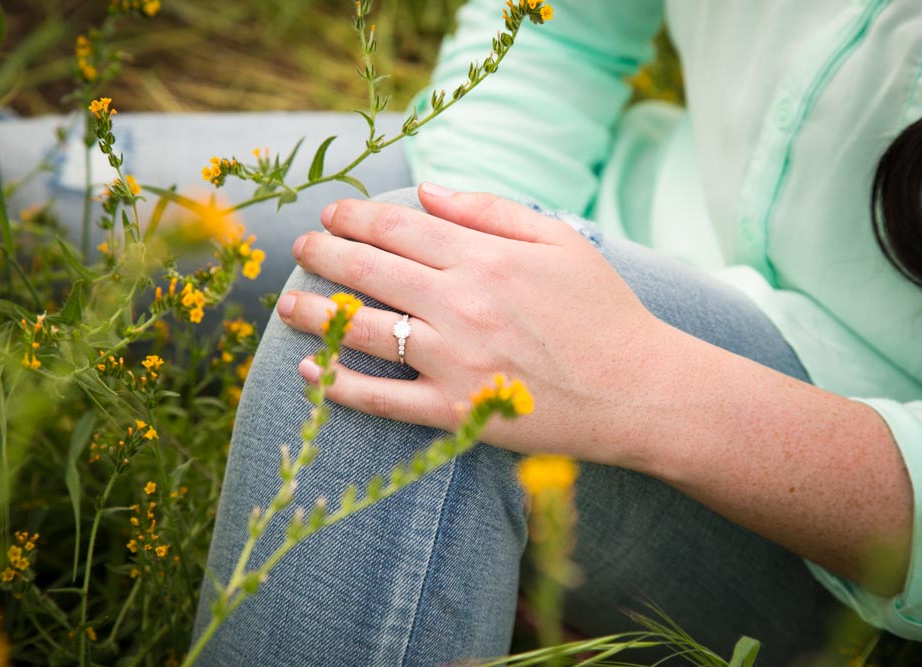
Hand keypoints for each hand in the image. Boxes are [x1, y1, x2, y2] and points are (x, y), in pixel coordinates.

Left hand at [277, 183, 672, 460]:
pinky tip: (309, 372)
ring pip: (362, 330)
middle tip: (300, 248)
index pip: (396, 228)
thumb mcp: (559, 240)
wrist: (637, 391)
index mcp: (483, 259)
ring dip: (316, 313)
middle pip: (368, 271)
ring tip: (288, 305)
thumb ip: (490, 210)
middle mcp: (459, 305)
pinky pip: (381, 399)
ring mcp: (452, 360)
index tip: (330, 213)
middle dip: (324, 253)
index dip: (354, 216)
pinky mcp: (454, 411)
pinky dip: (339, 386)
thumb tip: (427, 189)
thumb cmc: (603, 311)